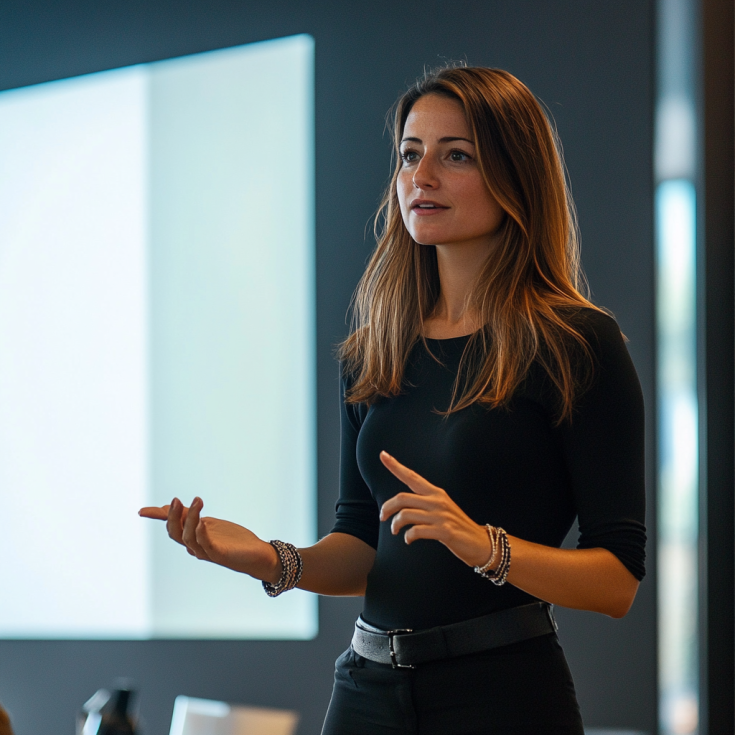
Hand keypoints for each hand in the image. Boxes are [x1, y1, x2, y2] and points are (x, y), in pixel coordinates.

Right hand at [139, 498, 280, 581]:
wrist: (256, 555)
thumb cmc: (233, 541)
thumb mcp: (211, 523)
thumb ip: (193, 517)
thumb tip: (173, 506)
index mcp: (192, 537)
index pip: (172, 526)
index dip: (158, 517)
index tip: (142, 511)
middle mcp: (195, 546)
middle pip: (175, 533)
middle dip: (172, 516)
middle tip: (175, 499)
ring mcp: (206, 551)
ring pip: (188, 537)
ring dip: (190, 518)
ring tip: (197, 501)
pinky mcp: (220, 555)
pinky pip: (206, 545)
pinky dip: (201, 533)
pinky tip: (203, 522)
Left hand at [379, 451, 491, 567]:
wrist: (480, 542)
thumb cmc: (456, 525)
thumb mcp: (441, 508)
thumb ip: (424, 503)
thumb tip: (401, 506)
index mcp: (436, 493)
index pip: (411, 476)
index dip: (395, 466)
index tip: (383, 455)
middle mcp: (437, 501)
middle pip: (402, 498)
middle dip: (386, 508)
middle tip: (382, 517)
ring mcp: (441, 516)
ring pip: (406, 514)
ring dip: (395, 524)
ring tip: (395, 531)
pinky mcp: (444, 531)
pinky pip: (416, 531)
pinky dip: (408, 536)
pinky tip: (409, 539)